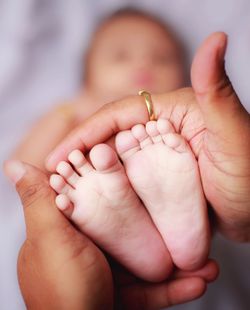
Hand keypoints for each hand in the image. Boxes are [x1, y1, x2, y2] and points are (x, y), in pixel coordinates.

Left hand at [4, 160, 217, 308]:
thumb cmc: (62, 289)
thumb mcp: (51, 239)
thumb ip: (40, 202)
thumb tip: (13, 164)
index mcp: (71, 231)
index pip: (98, 200)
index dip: (123, 189)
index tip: (149, 179)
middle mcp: (90, 251)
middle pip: (130, 232)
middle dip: (160, 229)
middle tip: (185, 222)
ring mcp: (107, 275)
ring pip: (145, 259)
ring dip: (177, 262)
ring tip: (205, 260)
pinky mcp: (121, 296)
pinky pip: (151, 288)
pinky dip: (173, 287)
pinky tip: (198, 282)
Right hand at [46, 32, 249, 241]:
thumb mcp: (235, 133)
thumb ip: (219, 90)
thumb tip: (216, 39)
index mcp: (174, 112)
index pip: (119, 115)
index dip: (86, 133)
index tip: (59, 155)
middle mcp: (162, 131)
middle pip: (111, 137)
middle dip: (81, 154)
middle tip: (54, 175)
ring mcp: (159, 157)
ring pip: (116, 160)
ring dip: (90, 172)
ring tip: (64, 189)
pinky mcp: (160, 180)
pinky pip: (128, 180)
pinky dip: (109, 188)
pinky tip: (92, 199)